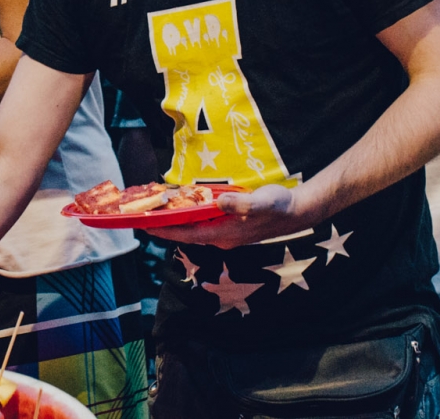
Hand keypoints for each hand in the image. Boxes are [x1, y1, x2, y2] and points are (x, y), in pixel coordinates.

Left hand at [147, 184, 318, 247]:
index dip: (166, 232)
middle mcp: (222, 236)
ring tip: (155, 210)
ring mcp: (225, 231)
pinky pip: (203, 221)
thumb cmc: (278, 207)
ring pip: (194, 227)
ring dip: (175, 220)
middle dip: (165, 226)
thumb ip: (239, 204)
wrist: (297, 210)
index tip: (146, 227)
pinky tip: (181, 204)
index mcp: (225, 234)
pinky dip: (189, 214)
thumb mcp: (261, 203)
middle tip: (142, 216)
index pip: (189, 235)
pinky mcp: (229, 223)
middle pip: (187, 233)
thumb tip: (218, 202)